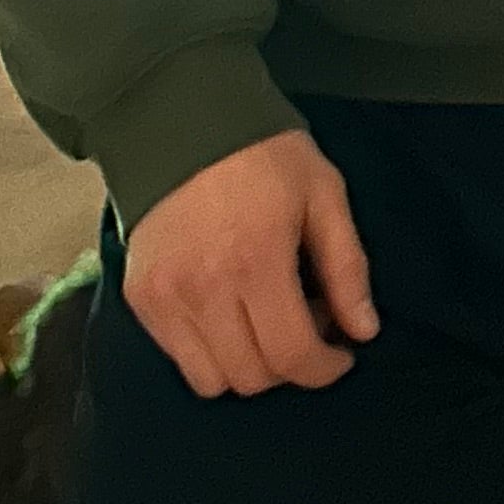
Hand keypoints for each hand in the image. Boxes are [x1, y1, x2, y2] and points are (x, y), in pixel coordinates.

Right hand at [123, 126, 381, 399]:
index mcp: (257, 260)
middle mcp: (204, 290)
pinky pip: (179, 359)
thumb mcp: (324, 194)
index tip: (341, 354)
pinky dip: (211, 353)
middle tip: (307, 321)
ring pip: (212, 381)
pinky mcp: (139, 300)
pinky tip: (232, 313)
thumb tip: (363, 332)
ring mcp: (165, 299)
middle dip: (291, 365)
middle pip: (252, 377)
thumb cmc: (265, 155)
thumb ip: (347, 267)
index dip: (324, 369)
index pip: (291, 355)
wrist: (183, 122)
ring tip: (267, 319)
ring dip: (249, 366)